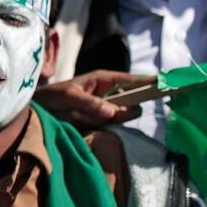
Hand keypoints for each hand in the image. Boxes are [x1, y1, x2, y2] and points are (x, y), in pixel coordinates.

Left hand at [33, 70, 150, 129]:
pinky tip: (73, 119)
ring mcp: (106, 109)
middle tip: (85, 109)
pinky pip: (105, 127)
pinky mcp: (100, 123)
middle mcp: (110, 94)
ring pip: (117, 118)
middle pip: (132, 104)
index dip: (153, 83)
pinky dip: (89, 124)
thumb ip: (90, 103)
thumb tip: (113, 112)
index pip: (136, 80)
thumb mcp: (68, 96)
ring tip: (73, 113)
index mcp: (106, 79)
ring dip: (95, 118)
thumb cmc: (51, 97)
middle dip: (114, 110)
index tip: (170, 86)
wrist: (36, 112)